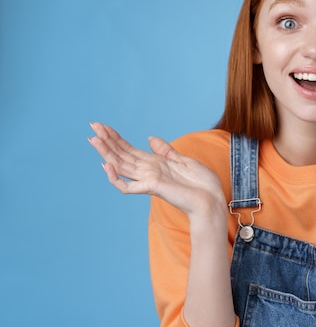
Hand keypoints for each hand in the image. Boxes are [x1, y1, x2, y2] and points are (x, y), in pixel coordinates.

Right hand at [88, 122, 224, 218]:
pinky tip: (107, 164)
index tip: (103, 126)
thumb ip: (165, 150)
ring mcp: (148, 180)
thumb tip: (150, 138)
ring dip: (107, 153)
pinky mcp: (152, 188)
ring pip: (121, 166)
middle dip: (107, 141)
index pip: (129, 149)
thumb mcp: (184, 160)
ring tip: (93, 139)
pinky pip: (127, 186)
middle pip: (122, 155)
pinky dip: (116, 177)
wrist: (212, 200)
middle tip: (93, 125)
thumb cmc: (202, 184)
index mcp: (155, 164)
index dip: (116, 138)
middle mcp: (148, 171)